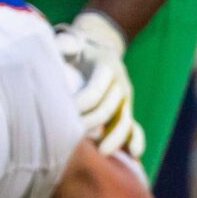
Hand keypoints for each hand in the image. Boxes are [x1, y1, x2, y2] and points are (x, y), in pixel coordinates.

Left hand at [55, 11, 139, 161]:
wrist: (98, 46)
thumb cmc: (77, 48)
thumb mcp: (71, 41)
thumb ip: (65, 44)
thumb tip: (60, 50)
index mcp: (105, 67)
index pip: (94, 90)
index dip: (80, 105)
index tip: (63, 116)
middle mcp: (119, 84)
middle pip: (108, 109)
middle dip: (91, 124)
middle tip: (70, 139)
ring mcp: (125, 100)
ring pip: (125, 122)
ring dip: (115, 138)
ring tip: (101, 153)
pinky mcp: (125, 111)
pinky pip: (135, 128)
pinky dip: (136, 140)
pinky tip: (134, 155)